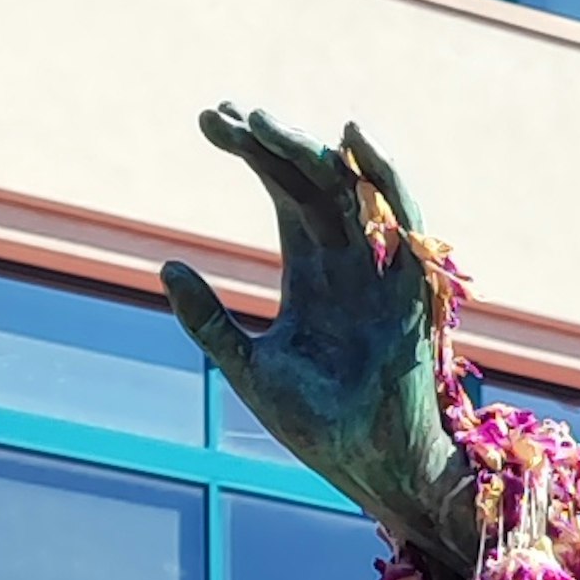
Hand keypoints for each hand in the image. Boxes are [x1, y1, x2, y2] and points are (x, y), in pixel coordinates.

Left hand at [162, 109, 474, 559]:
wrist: (375, 467)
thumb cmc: (320, 428)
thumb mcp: (249, 366)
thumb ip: (209, 318)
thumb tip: (164, 265)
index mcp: (313, 272)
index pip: (283, 192)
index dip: (250, 153)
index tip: (209, 120)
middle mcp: (349, 259)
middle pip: (310, 178)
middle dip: (268, 141)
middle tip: (223, 112)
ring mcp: (382, 267)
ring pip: (348, 186)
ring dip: (307, 149)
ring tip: (261, 121)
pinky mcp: (415, 283)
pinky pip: (405, 215)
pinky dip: (385, 173)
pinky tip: (353, 136)